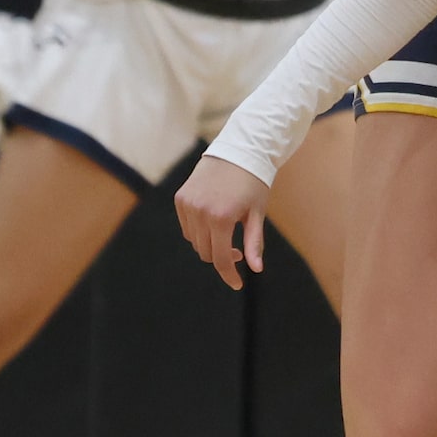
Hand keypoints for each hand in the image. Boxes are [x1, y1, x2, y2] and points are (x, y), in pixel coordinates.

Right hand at [175, 154, 270, 290]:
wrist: (238, 151)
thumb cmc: (254, 183)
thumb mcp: (257, 213)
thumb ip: (254, 242)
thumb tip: (256, 269)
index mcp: (221, 218)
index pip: (221, 258)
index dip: (229, 274)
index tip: (237, 284)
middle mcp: (200, 212)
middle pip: (206, 252)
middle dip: (222, 257)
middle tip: (239, 250)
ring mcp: (187, 205)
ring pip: (194, 241)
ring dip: (209, 244)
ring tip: (228, 232)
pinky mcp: (180, 198)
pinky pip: (187, 227)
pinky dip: (199, 231)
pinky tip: (214, 222)